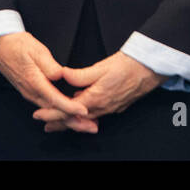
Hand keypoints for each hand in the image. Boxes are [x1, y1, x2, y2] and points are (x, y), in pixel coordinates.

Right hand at [0, 31, 88, 127]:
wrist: (0, 46)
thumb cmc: (18, 45)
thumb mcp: (36, 50)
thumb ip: (49, 65)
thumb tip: (60, 75)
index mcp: (34, 81)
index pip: (55, 99)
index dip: (70, 107)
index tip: (84, 111)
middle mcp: (31, 91)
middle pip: (54, 111)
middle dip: (72, 120)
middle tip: (90, 126)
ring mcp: (30, 93)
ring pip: (50, 111)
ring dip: (67, 119)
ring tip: (84, 124)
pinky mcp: (31, 92)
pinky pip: (47, 106)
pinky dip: (60, 112)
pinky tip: (69, 114)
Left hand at [33, 52, 167, 132]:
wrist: (150, 68)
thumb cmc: (128, 65)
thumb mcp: (101, 66)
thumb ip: (80, 75)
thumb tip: (63, 75)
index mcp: (95, 98)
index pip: (67, 110)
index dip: (52, 113)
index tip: (39, 115)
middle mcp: (102, 107)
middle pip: (75, 119)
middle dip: (59, 122)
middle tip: (46, 124)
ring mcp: (110, 108)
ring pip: (86, 118)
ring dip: (72, 120)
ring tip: (60, 122)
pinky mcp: (117, 105)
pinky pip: (97, 115)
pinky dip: (85, 116)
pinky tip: (83, 111)